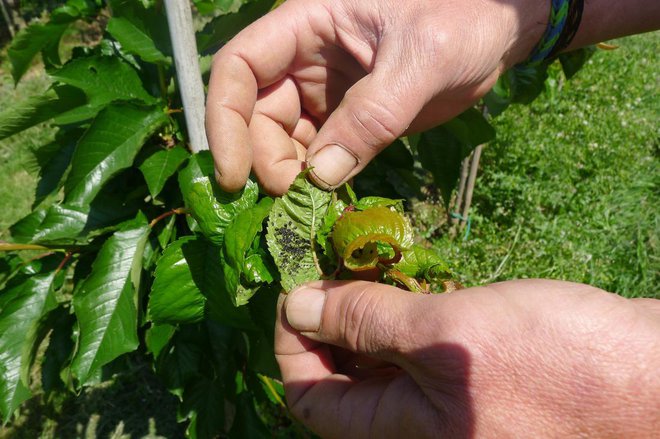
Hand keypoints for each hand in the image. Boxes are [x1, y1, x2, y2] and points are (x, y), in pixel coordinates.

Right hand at [206, 0, 546, 194]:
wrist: (498, 29)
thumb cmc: (463, 17)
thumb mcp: (419, 61)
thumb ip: (371, 116)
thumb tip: (319, 178)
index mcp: (306, 24)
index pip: (239, 67)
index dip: (224, 120)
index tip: (233, 175)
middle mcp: (304, 58)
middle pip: (256, 114)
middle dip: (266, 160)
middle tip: (294, 200)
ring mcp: (324, 91)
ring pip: (284, 140)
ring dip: (291, 177)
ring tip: (312, 207)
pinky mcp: (348, 119)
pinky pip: (319, 154)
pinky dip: (318, 181)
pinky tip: (329, 201)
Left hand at [275, 279, 659, 437]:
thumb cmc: (555, 364)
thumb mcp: (446, 336)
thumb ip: (366, 324)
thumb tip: (297, 307)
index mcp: (403, 435)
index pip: (312, 401)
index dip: (290, 345)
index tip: (293, 289)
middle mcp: (421, 429)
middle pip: (345, 380)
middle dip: (328, 320)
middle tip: (329, 263)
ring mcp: (452, 406)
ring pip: (385, 362)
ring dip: (369, 311)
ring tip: (367, 261)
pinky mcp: (482, 381)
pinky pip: (424, 353)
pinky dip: (410, 316)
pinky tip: (413, 278)